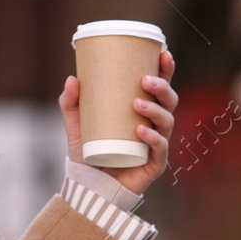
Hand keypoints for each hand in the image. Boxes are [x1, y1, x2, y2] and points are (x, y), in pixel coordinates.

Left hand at [58, 49, 177, 194]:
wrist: (88, 185)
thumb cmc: (88, 152)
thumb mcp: (76, 124)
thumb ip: (71, 103)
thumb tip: (72, 79)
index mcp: (142, 112)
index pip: (159, 88)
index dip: (166, 71)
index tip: (164, 54)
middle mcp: (155, 126)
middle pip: (169, 102)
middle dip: (162, 88)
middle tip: (145, 81)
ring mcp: (157, 145)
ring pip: (167, 122)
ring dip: (155, 110)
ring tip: (137, 104)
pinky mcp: (154, 165)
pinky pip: (160, 149)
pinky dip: (153, 138)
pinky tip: (142, 131)